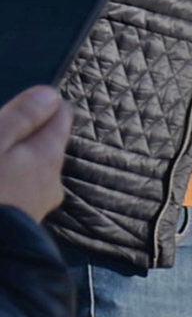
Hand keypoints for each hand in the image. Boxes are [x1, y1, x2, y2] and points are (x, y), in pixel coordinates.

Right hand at [0, 86, 70, 220]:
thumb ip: (22, 119)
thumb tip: (51, 94)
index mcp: (47, 156)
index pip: (61, 116)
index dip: (39, 106)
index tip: (13, 110)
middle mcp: (52, 180)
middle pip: (44, 144)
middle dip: (19, 137)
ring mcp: (39, 204)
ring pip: (29, 170)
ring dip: (9, 162)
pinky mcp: (23, 222)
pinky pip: (17, 191)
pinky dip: (5, 183)